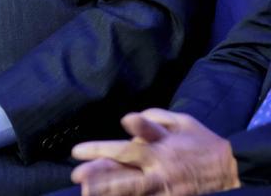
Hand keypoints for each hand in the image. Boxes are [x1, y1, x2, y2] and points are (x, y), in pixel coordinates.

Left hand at [71, 108, 241, 195]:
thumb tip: (129, 120)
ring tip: (86, 192)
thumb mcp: (181, 121)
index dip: (118, 139)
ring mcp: (163, 186)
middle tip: (77, 175)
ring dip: (109, 191)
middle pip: (126, 170)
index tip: (98, 138)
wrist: (229, 168)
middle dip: (101, 172)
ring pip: (132, 190)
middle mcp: (159, 167)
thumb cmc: (199, 140)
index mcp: (160, 146)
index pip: (133, 142)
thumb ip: (154, 118)